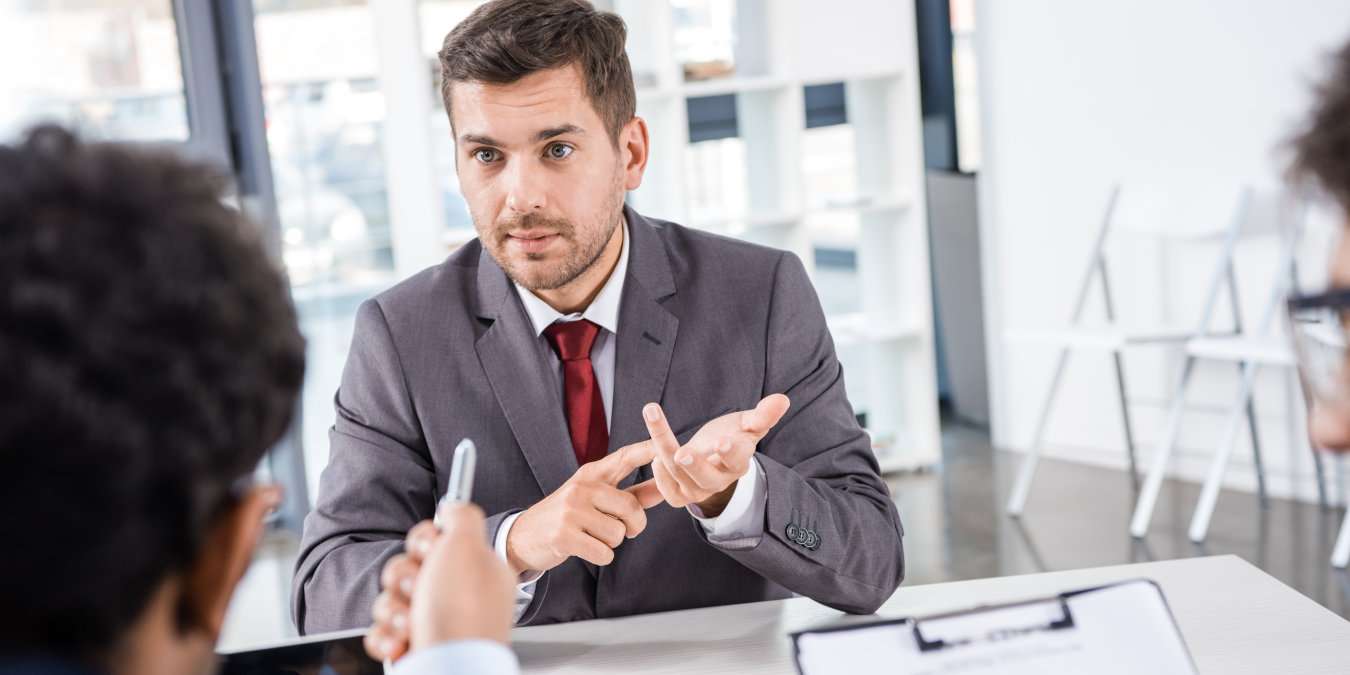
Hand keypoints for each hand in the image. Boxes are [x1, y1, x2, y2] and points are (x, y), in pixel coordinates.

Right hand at [364, 504, 514, 662]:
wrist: (449, 667)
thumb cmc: (460, 611)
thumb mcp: (468, 545)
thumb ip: (461, 517)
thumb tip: (453, 506)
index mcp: (473, 569)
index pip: (435, 540)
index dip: (423, 543)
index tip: (429, 552)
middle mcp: (454, 595)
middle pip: (405, 568)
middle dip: (401, 578)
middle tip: (417, 589)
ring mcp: (432, 621)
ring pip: (390, 599)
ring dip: (392, 609)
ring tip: (410, 623)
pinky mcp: (413, 645)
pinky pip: (382, 630)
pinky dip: (387, 636)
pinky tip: (402, 641)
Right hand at [505, 441, 661, 574]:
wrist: (524, 536)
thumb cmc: (568, 516)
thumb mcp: (596, 499)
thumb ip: (632, 495)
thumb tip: (665, 488)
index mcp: (592, 473)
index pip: (625, 458)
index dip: (647, 450)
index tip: (664, 444)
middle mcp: (582, 487)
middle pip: (632, 509)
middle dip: (633, 527)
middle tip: (622, 531)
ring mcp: (571, 510)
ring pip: (619, 534)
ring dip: (612, 543)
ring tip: (591, 536)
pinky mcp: (564, 535)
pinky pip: (605, 553)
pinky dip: (601, 556)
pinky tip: (584, 549)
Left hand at [640, 394, 790, 515]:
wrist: (713, 457)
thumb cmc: (732, 436)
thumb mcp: (747, 424)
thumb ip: (762, 415)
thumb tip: (782, 399)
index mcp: (738, 462)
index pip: (737, 459)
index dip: (731, 451)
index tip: (722, 441)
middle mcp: (719, 480)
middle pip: (707, 478)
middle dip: (695, 466)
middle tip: (682, 453)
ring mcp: (699, 489)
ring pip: (681, 478)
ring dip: (664, 452)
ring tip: (655, 419)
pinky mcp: (681, 494)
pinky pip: (670, 493)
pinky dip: (660, 477)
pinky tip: (653, 455)